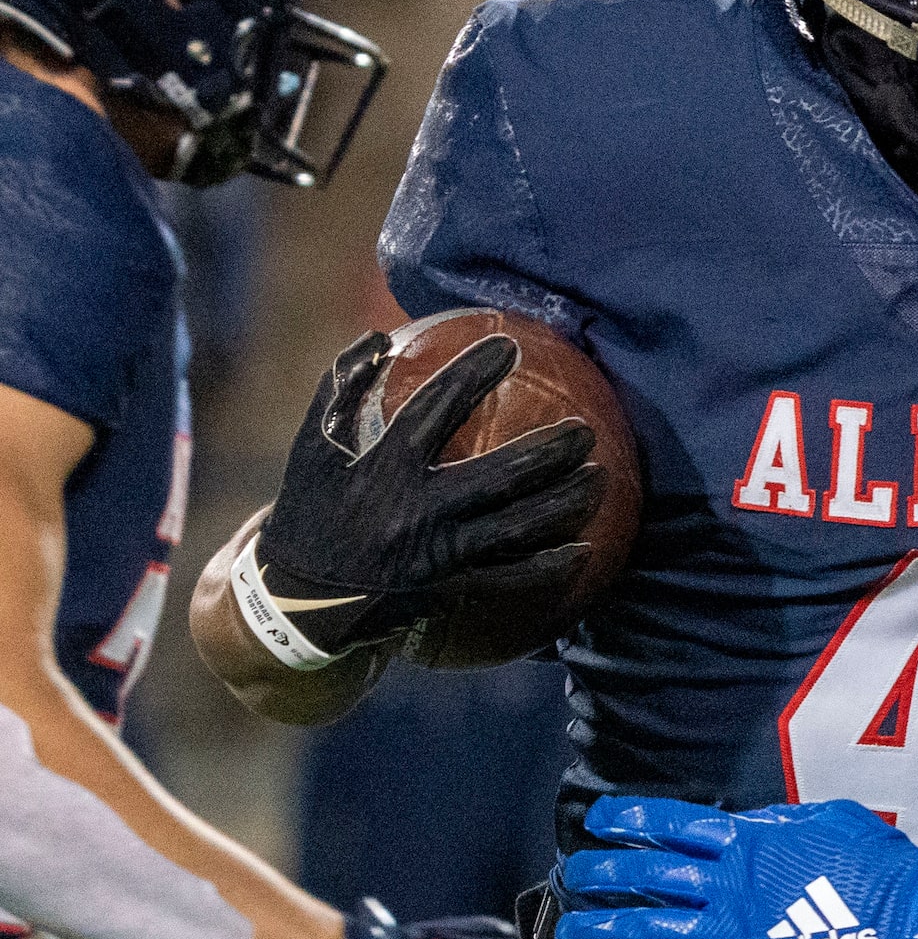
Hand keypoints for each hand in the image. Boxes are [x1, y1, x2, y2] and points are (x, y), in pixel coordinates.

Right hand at [248, 331, 603, 662]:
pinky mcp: (447, 590)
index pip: (434, 410)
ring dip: (566, 502)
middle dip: (549, 451)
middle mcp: (414, 511)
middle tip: (586, 431)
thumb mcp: (310, 449)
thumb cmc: (310, 512)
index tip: (509, 345)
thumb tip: (375, 336)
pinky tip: (585, 549)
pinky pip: (509, 579)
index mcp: (380, 469)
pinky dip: (549, 566)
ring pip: (517, 528)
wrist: (295, 601)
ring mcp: (436, 555)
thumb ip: (339, 390)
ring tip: (602, 477)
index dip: (471, 373)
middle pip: (499, 475)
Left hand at [556, 796, 917, 938]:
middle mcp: (731, 883)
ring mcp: (734, 932)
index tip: (602, 817)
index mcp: (751, 840)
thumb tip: (763, 823)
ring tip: (571, 927)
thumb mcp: (833, 819)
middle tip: (576, 871)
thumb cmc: (882, 865)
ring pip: (652, 928)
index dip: (633, 818)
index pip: (676, 823)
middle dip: (607, 870)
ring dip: (607, 926)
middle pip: (652, 874)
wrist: (909, 920)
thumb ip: (787, 823)